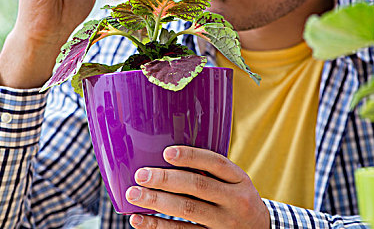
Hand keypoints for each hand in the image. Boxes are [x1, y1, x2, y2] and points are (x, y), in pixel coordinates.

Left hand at [125, 146, 270, 228]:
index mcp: (239, 179)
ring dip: (157, 202)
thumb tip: (166, 156)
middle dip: (166, 179)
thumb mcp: (235, 183)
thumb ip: (211, 172)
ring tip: (134, 194)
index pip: (216, 163)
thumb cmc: (237, 199)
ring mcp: (224, 223)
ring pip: (188, 210)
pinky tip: (140, 220)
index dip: (191, 156)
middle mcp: (235, 201)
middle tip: (141, 175)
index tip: (167, 152)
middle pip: (198, 186)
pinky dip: (158, 226)